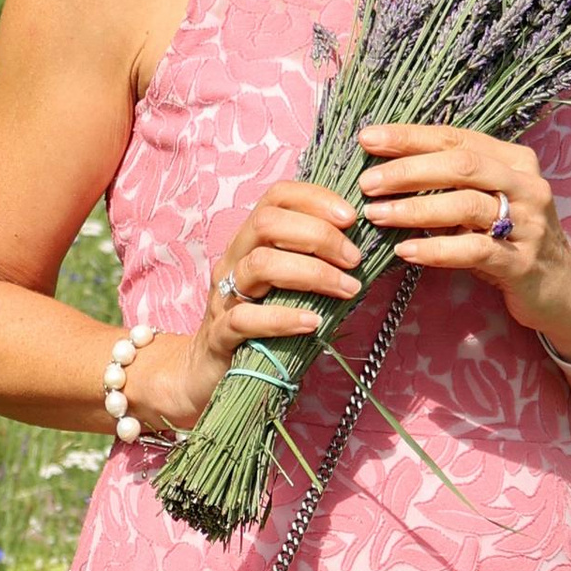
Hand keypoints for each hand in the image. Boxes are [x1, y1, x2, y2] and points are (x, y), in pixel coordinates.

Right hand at [123, 177, 364, 435]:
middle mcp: (233, 262)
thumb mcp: (285, 289)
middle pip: (267, 224)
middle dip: (319, 236)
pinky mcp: (219, 336)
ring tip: (347, 290)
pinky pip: (246, 319)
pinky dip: (283, 318)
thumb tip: (363, 252)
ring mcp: (222, 298)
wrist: (206, 373)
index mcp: (250, 243)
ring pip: (259, 266)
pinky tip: (313, 322)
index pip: (276, 198)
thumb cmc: (259, 326)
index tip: (351, 218)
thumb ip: (312, 266)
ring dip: (312, 274)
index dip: (315, 199)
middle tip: (354, 260)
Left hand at [355, 123, 570, 359]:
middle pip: (461, 165)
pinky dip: (436, 250)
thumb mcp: (485, 204)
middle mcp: (526, 185)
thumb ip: (451, 185)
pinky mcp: (523, 262)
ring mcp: (529, 223)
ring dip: (415, 208)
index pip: (456, 139)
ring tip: (377, 215)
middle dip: (409, 170)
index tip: (368, 139)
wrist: (561, 289)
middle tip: (368, 183)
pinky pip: (474, 250)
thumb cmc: (510, 240)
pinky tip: (405, 252)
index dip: (410, 137)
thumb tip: (386, 171)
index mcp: (513, 161)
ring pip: (466, 204)